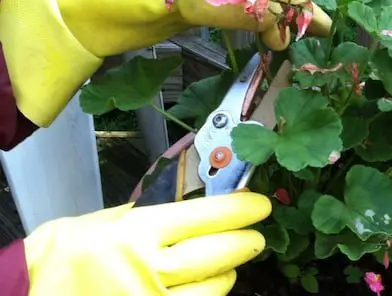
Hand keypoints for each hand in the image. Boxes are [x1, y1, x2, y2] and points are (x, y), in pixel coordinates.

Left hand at [0, 0, 330, 127]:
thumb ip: (236, 9)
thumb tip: (281, 30)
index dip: (300, 2)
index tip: (322, 29)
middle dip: (298, 9)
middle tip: (322, 33)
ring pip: (256, 3)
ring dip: (281, 20)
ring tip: (302, 37)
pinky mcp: (193, 10)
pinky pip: (235, 17)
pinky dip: (257, 29)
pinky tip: (267, 38)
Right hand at [24, 192, 270, 295]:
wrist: (30, 293)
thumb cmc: (66, 253)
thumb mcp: (108, 219)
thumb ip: (150, 215)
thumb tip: (193, 209)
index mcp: (140, 231)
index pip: (207, 215)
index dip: (240, 210)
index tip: (260, 205)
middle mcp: (150, 269)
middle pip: (218, 253)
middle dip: (244, 242)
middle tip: (256, 235)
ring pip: (213, 290)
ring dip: (227, 275)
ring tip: (229, 264)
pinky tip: (206, 289)